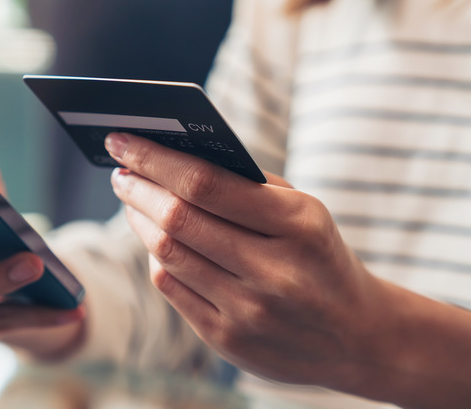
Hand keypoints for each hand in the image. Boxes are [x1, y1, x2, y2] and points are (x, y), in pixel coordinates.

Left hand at [104, 132, 392, 390]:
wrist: (358, 336)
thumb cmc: (319, 258)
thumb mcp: (304, 212)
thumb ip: (246, 186)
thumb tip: (171, 158)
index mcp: (298, 224)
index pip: (206, 183)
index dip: (155, 159)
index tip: (123, 140)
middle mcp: (273, 271)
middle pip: (178, 219)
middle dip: (137, 188)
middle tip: (120, 170)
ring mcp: (248, 311)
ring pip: (167, 254)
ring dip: (139, 220)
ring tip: (132, 199)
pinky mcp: (227, 340)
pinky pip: (171, 288)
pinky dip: (157, 257)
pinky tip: (155, 240)